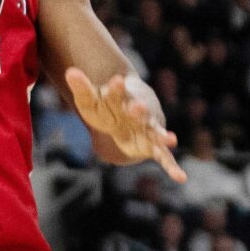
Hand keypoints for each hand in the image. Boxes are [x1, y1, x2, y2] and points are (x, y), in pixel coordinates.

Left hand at [63, 68, 187, 183]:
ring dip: (162, 137)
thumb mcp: (90, 99)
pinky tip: (180, 177)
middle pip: (139, 112)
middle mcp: (138, 113)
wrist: (128, 111)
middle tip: (138, 107)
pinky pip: (163, 158)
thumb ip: (81, 87)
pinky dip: (171, 167)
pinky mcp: (152, 146)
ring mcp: (147, 130)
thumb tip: (69, 73)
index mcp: (121, 99)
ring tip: (170, 140)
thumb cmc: (106, 105)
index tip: (117, 81)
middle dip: (138, 110)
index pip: (117, 93)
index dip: (117, 88)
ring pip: (156, 134)